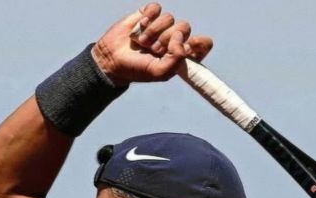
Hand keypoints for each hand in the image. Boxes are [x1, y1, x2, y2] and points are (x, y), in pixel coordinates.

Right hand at [92, 3, 213, 85]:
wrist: (112, 60)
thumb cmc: (138, 69)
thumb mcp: (160, 72)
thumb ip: (177, 58)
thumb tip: (181, 38)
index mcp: (182, 54)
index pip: (203, 43)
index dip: (200, 42)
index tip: (190, 45)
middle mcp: (174, 39)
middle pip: (185, 27)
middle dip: (168, 39)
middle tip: (155, 49)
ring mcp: (161, 26)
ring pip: (169, 18)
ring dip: (154, 31)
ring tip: (143, 43)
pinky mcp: (148, 15)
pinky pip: (156, 8)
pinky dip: (147, 17)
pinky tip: (140, 27)